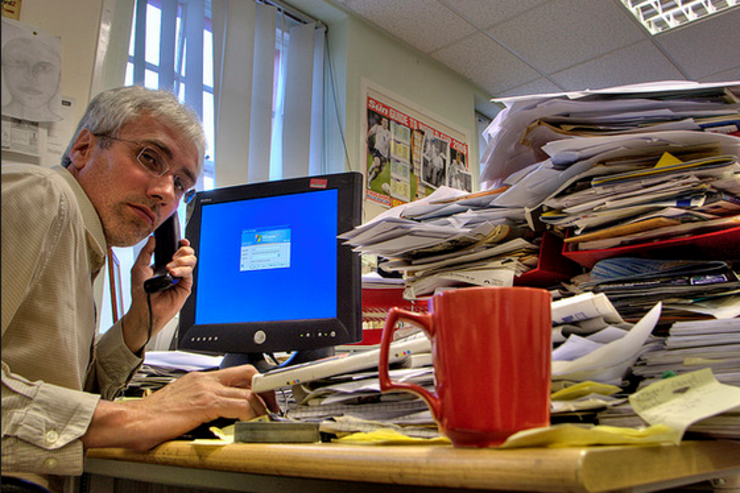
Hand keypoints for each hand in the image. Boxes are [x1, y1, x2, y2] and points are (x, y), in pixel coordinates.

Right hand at [83, 365, 277, 450]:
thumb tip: (219, 413)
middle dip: (265, 387)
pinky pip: (239, 404)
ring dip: (262, 403)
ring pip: (248, 388)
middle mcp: (204, 380)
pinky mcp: (204, 403)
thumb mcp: (181, 404)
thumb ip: (201, 403)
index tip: (265, 393)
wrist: (130, 421)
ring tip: (266, 415)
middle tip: (271, 403)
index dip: (256, 381)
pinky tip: (252, 420)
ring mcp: (205, 389)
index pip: (236, 372)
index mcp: (199, 379)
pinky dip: (252, 412)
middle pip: (248, 372)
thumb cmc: (150, 418)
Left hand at [122, 236, 196, 352]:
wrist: (145, 309)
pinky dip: (182, 270)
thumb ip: (146, 252)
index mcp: (164, 264)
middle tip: (174, 255)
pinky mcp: (185, 286)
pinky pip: (189, 273)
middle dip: (183, 250)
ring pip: (191, 261)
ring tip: (170, 267)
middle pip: (188, 253)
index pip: (177, 250)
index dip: (181, 244)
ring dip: (182, 260)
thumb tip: (152, 239)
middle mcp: (174, 270)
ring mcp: (181, 277)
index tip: (180, 241)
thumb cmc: (141, 293)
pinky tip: (173, 273)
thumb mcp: (139, 268)